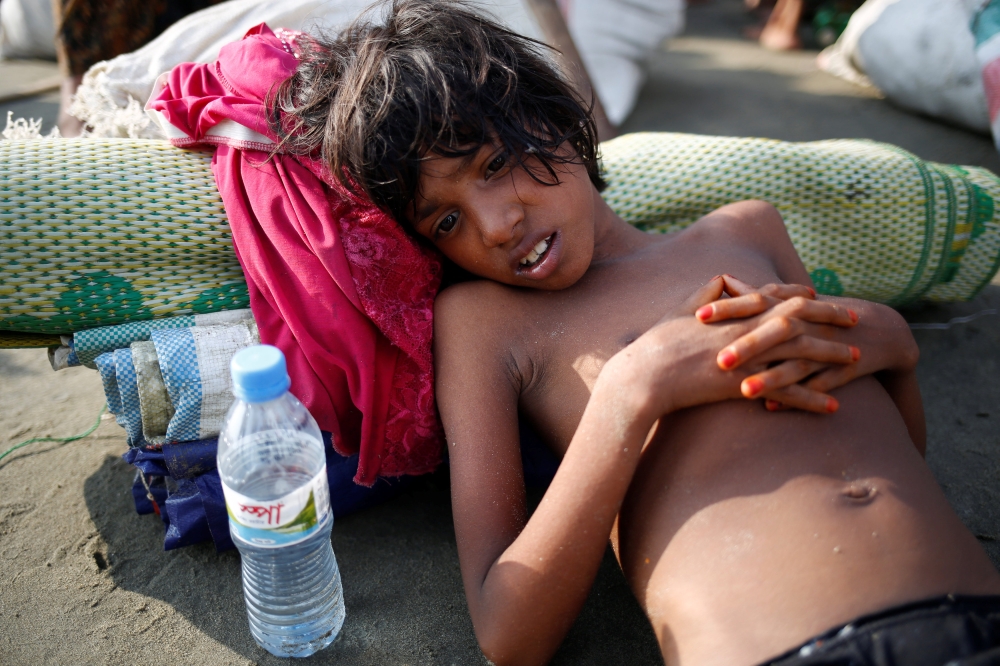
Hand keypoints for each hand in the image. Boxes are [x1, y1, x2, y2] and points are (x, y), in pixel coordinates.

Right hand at [601, 276, 838, 419]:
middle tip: (857, 321)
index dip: (803, 297)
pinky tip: (833, 406)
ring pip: (802, 354)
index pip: (779, 297)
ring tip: (857, 359)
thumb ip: (708, 293)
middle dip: (831, 319)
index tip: (823, 297)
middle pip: (801, 320)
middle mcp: (748, 331)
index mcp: (735, 312)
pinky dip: (813, 399)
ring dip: (832, 356)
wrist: (646, 375)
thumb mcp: (683, 310)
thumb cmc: (659, 343)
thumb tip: (724, 279)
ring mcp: (750, 358)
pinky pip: (788, 393)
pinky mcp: (746, 386)